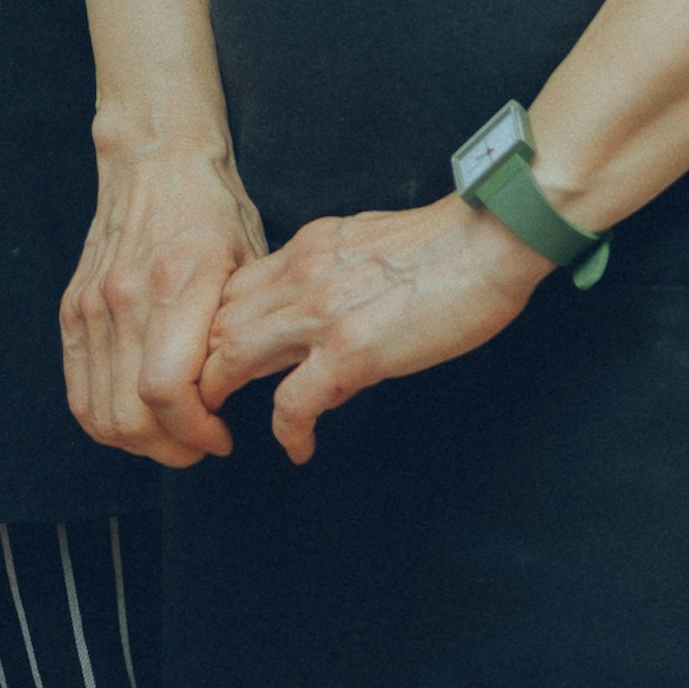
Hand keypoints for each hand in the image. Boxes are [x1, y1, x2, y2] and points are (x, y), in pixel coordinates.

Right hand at [61, 136, 263, 466]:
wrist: (156, 159)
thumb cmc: (214, 211)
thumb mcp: (250, 265)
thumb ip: (242, 334)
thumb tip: (243, 401)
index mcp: (176, 286)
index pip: (166, 393)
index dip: (195, 433)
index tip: (222, 436)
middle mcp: (124, 298)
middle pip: (130, 416)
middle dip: (172, 448)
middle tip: (201, 443)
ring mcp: (91, 304)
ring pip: (100, 413)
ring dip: (140, 441)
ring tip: (173, 433)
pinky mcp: (73, 308)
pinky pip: (79, 391)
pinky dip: (106, 419)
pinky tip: (140, 416)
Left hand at [200, 198, 544, 459]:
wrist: (489, 238)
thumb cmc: (445, 242)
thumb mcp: (364, 239)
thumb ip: (329, 269)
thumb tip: (317, 305)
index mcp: (306, 246)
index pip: (233, 286)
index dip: (212, 325)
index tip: (214, 356)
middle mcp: (301, 273)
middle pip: (218, 318)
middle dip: (199, 361)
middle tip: (201, 398)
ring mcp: (322, 313)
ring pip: (234, 354)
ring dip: (219, 394)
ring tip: (222, 425)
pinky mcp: (352, 351)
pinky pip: (292, 401)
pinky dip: (286, 432)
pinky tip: (297, 450)